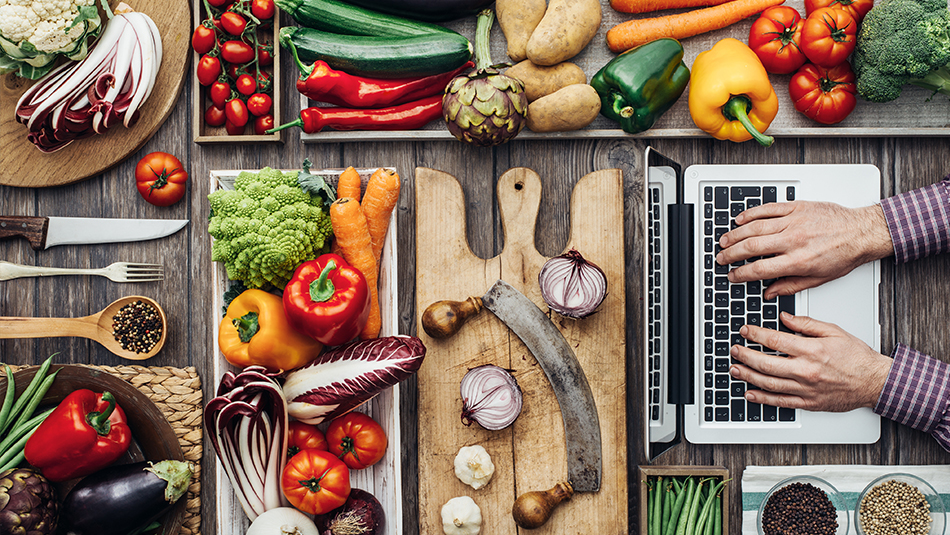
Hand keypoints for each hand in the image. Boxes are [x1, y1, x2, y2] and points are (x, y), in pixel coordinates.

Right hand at [717, 201, 892, 298]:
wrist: (862, 232)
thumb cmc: (845, 255)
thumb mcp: (819, 279)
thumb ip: (790, 286)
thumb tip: (770, 293)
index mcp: (798, 261)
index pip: (759, 269)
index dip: (740, 274)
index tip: (732, 275)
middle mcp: (794, 240)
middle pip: (751, 247)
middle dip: (731, 254)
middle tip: (721, 258)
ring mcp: (794, 221)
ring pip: (755, 227)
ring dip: (735, 234)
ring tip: (725, 240)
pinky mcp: (797, 207)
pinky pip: (768, 209)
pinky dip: (751, 213)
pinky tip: (741, 219)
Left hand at [730, 313, 891, 411]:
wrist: (875, 382)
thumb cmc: (857, 358)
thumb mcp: (834, 332)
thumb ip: (807, 324)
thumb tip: (785, 317)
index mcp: (812, 351)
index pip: (776, 340)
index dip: (756, 334)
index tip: (745, 330)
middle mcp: (807, 371)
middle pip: (767, 363)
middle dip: (746, 356)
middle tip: (734, 349)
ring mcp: (806, 389)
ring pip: (769, 384)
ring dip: (748, 376)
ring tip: (735, 369)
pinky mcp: (808, 403)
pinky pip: (781, 402)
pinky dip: (763, 399)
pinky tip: (750, 393)